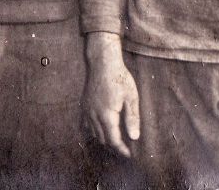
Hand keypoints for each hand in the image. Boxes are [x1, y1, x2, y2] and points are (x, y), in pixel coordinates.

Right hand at [84, 32, 139, 157]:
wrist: (103, 62)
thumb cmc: (119, 77)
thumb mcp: (131, 96)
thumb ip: (132, 117)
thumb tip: (134, 137)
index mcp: (106, 115)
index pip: (113, 140)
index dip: (121, 150)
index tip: (129, 155)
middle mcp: (94, 116)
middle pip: (103, 139)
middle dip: (113, 146)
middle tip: (125, 149)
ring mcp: (87, 111)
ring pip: (93, 133)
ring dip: (104, 140)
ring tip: (115, 141)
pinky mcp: (84, 105)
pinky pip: (86, 125)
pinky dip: (93, 131)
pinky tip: (100, 130)